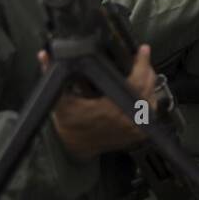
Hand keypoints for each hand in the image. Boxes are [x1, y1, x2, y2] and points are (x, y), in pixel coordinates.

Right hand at [42, 44, 156, 159]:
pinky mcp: (138, 133)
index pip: (137, 82)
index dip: (142, 64)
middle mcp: (128, 119)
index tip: (143, 50)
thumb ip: (52, 74)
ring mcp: (135, 127)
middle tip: (142, 57)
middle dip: (146, 69)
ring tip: (143, 70)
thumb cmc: (69, 125)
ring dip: (149, 83)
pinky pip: (151, 112)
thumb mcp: (59, 99)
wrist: (74, 149)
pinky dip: (149, 99)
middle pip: (149, 88)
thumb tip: (45, 55)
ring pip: (153, 99)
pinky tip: (143, 90)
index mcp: (112, 109)